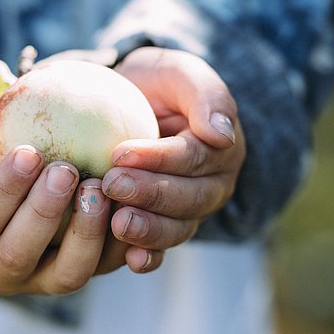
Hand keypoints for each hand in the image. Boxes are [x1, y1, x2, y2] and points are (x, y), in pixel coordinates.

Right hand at [0, 111, 113, 294]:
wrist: (22, 176)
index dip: (2, 192)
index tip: (29, 153)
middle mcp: (0, 273)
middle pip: (18, 255)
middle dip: (42, 215)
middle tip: (67, 170)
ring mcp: (43, 281)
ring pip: (66, 274)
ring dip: (85, 236)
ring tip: (100, 190)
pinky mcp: (82, 275)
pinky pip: (106, 268)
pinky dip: (122, 245)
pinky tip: (135, 207)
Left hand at [97, 47, 245, 273]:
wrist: (133, 104)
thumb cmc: (157, 84)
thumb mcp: (179, 73)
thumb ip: (205, 95)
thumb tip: (221, 135)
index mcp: (220, 148)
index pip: (193, 157)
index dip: (159, 158)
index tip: (120, 153)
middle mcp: (211, 185)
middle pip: (188, 198)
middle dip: (151, 194)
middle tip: (111, 185)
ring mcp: (189, 212)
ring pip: (177, 228)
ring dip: (149, 230)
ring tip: (117, 224)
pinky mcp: (163, 230)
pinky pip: (162, 250)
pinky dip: (149, 258)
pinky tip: (131, 261)